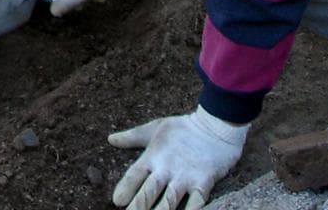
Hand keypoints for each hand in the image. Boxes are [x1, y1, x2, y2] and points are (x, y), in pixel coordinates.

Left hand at [109, 106, 248, 209]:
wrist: (216, 125)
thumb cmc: (184, 127)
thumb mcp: (156, 128)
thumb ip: (133, 137)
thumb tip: (111, 139)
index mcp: (153, 156)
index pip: (134, 175)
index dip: (126, 188)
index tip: (117, 201)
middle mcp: (167, 168)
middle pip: (148, 192)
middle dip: (139, 207)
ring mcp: (185, 177)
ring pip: (169, 201)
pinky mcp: (204, 182)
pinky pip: (196, 203)